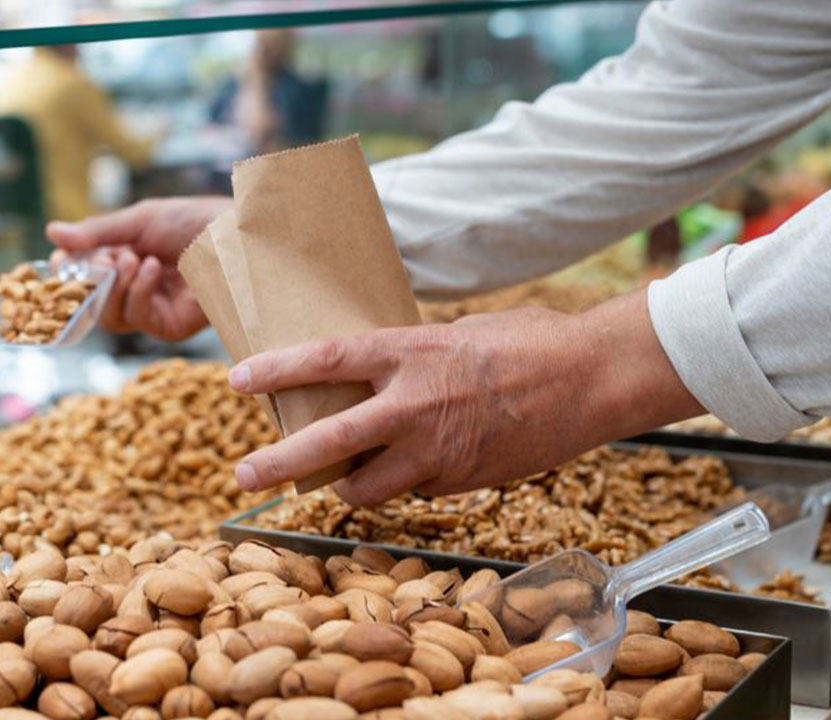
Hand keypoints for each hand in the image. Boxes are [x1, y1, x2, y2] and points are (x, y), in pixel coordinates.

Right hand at [48, 197, 232, 339]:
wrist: (234, 235)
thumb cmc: (193, 221)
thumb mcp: (140, 220)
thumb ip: (97, 232)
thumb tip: (51, 232)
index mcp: (124, 262)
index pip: (83, 278)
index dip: (66, 273)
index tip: (59, 261)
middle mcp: (135, 289)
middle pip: (91, 303)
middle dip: (90, 281)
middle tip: (102, 259)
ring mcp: (152, 310)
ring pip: (110, 317)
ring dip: (115, 286)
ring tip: (132, 258)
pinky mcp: (170, 326)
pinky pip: (138, 318)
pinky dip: (138, 293)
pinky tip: (151, 269)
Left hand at [227, 289, 703, 505]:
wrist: (593, 380)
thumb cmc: (530, 341)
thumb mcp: (457, 331)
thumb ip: (411, 355)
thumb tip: (375, 372)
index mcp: (412, 353)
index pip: (327, 360)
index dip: (277, 370)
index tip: (238, 379)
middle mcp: (417, 405)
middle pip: (330, 442)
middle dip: (279, 462)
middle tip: (242, 475)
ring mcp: (440, 450)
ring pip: (369, 488)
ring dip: (344, 487)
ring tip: (331, 482)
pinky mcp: (463, 482)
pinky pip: (416, 490)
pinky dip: (404, 484)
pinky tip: (412, 468)